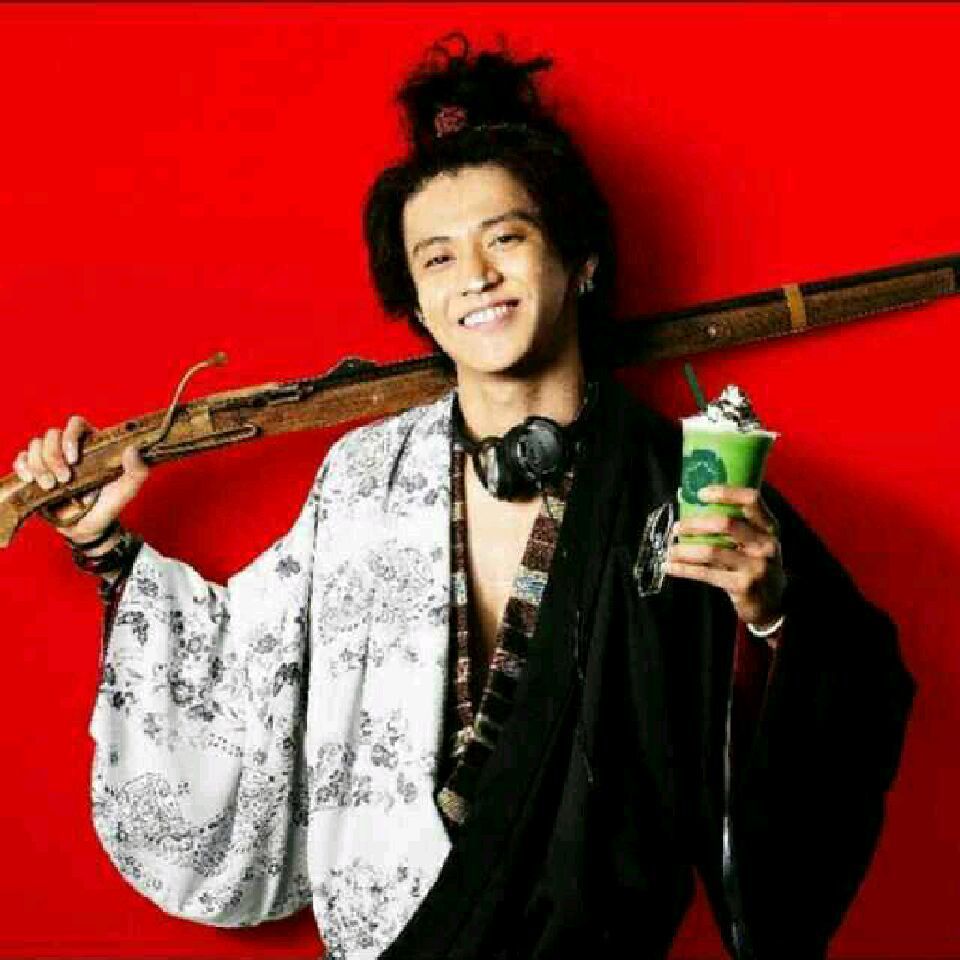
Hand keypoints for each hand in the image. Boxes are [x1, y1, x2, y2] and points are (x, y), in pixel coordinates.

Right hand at [12, 415, 149, 544]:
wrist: (89, 527)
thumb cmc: (109, 505)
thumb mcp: (127, 490)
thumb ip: (137, 470)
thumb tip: (132, 449)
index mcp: (92, 445)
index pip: (76, 424)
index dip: (70, 436)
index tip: (73, 459)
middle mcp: (70, 448)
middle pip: (52, 434)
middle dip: (53, 457)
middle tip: (64, 479)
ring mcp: (51, 459)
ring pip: (35, 445)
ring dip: (39, 465)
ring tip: (50, 486)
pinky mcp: (36, 471)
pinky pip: (21, 459)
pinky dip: (23, 467)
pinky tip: (30, 480)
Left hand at [664, 485, 785, 628]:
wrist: (772, 604)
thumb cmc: (755, 564)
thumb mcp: (755, 542)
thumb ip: (731, 523)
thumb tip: (685, 496)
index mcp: (769, 528)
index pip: (751, 500)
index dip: (726, 492)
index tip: (701, 493)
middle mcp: (765, 545)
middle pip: (726, 524)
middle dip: (696, 523)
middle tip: (677, 527)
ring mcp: (755, 566)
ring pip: (712, 551)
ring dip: (685, 549)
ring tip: (670, 549)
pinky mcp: (741, 586)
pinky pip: (705, 573)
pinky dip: (683, 569)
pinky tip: (669, 566)